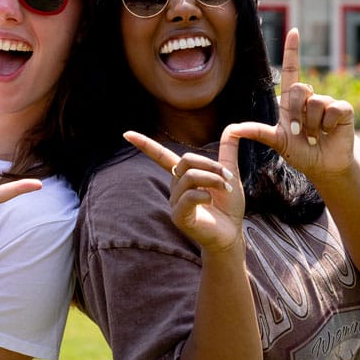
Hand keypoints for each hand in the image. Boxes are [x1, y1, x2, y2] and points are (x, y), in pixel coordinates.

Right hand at [124, 126, 250, 255]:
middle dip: (210, 165)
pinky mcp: (178, 216)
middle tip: (228, 177)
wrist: (232, 233)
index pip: (161, 156)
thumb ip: (228, 152)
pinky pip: (189, 196)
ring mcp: (175, 202)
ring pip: (190, 177)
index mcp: (184, 176)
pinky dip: (205, 195)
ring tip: (226, 190)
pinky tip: (211, 201)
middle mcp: (175, 187)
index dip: (145, 145)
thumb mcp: (230, 174)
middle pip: (186, 160)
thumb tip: (233, 127)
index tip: (126, 134)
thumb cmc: (229, 207)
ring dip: (213, 180)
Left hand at [227, 27, 357, 182]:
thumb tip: (233, 130)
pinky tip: (329, 133)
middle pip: (299, 89)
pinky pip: (332, 108)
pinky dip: (328, 125)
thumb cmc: (301, 153)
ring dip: (312, 124)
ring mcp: (327, 102)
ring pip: (315, 102)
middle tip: (300, 132)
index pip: (292, 70)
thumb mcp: (277, 142)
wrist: (325, 166)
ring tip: (315, 136)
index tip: (293, 31)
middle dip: (297, 113)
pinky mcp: (343, 110)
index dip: (292, 51)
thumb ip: (258, 132)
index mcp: (292, 102)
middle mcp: (310, 98)